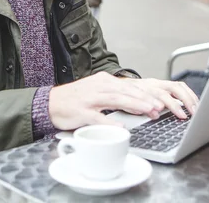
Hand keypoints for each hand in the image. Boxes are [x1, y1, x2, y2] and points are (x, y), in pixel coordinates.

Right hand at [48, 72, 198, 129]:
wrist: (49, 103)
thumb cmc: (75, 100)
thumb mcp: (97, 93)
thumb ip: (115, 96)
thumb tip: (138, 104)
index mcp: (103, 81)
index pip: (129, 87)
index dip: (145, 94)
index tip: (160, 102)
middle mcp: (98, 87)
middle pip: (126, 91)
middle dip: (144, 99)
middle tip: (159, 107)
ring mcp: (89, 98)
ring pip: (115, 100)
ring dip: (133, 105)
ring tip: (148, 111)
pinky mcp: (80, 111)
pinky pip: (96, 117)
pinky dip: (109, 121)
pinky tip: (120, 126)